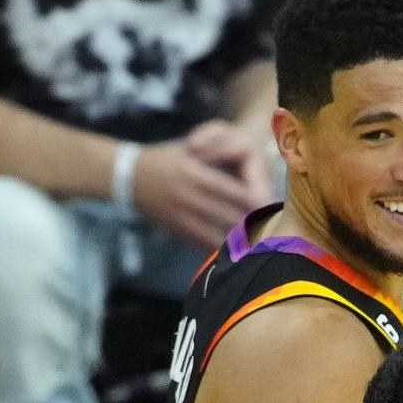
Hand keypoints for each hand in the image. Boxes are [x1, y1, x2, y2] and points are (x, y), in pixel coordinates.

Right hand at [132, 125, 271, 250]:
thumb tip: (245, 166)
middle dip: (251, 223)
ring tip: (259, 244)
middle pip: (227, 214)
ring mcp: (181, 215)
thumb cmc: (166, 159)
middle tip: (272, 230)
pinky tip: (237, 253)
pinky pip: (202, 243)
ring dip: (240, 240)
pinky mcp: (177, 228)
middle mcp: (187, 195)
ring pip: (216, 233)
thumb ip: (215, 155)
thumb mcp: (188, 150)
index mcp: (193, 173)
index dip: (252, 200)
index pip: (230, 189)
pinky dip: (221, 249)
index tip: (270, 207)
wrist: (129, 177)